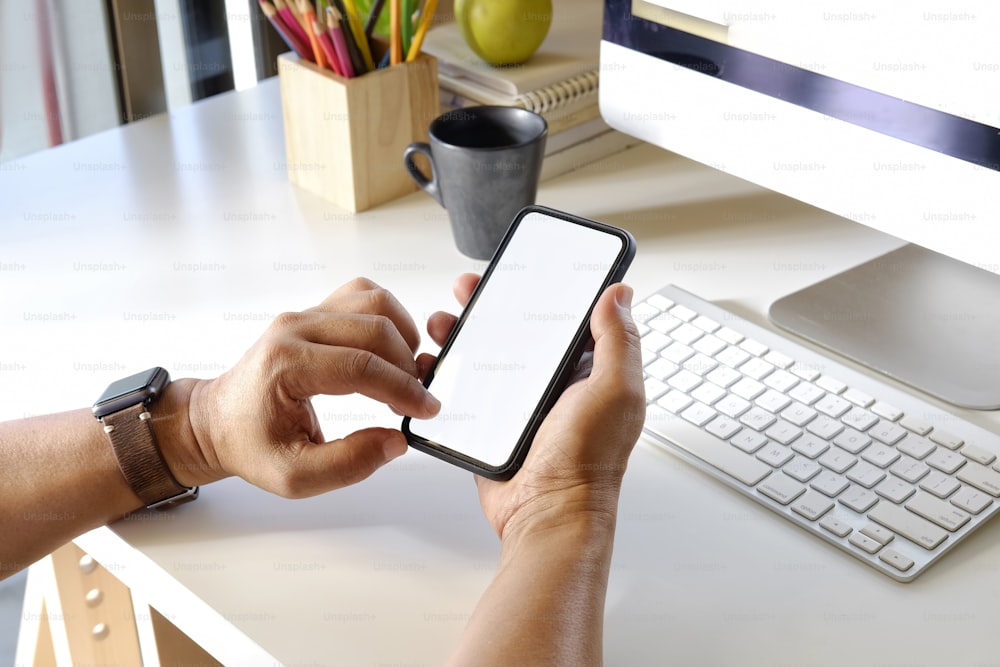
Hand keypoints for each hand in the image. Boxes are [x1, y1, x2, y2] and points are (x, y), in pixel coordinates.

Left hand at [176, 278, 439, 497]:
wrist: (218, 421)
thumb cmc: (249, 444)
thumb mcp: (294, 476)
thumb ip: (348, 464)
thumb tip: (396, 440)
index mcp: (286, 364)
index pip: (361, 366)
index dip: (403, 389)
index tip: (426, 409)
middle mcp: (295, 329)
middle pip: (374, 330)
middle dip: (408, 367)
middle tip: (419, 400)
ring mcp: (305, 315)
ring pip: (373, 303)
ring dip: (402, 336)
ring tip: (407, 373)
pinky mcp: (315, 313)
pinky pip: (362, 296)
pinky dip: (388, 318)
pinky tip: (391, 350)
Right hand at [427, 274, 644, 542]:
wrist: (546, 516)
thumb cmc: (587, 461)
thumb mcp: (616, 391)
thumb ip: (619, 341)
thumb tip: (619, 293)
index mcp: (586, 371)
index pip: (563, 317)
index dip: (540, 290)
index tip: (517, 269)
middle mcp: (552, 384)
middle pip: (516, 330)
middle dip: (490, 305)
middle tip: (467, 287)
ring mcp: (518, 405)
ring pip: (485, 356)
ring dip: (461, 334)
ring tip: (441, 321)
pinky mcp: (490, 425)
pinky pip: (464, 392)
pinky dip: (445, 376)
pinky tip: (431, 364)